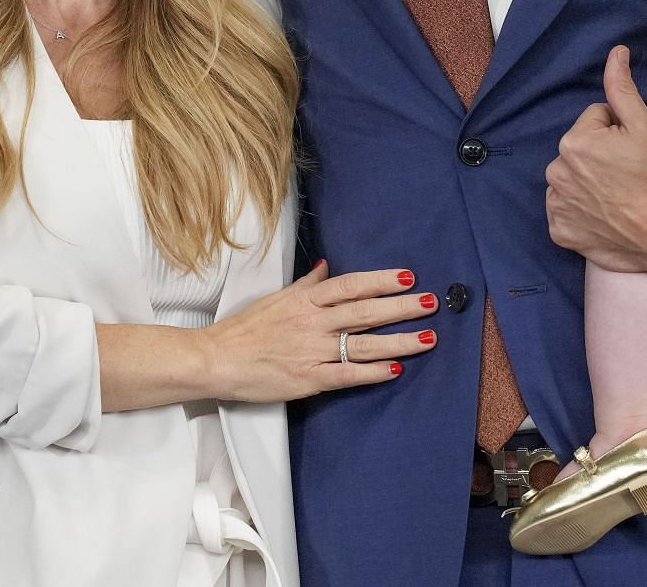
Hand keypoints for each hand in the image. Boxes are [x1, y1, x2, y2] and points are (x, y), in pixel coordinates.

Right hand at [202, 262, 437, 401]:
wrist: (216, 359)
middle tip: (431, 303)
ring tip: (427, 338)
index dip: (381, 280)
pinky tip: (394, 369)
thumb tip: (326, 267)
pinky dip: (371, 372)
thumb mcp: (277, 298)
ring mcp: (312, 351)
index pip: (351, 285)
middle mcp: (313, 323)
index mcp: (305, 300)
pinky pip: (346, 374)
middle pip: (365, 312)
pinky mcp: (308, 379)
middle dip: (402, 307)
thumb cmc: (245, 329)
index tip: (407, 277)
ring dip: (398, 341)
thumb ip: (306, 285)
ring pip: (363, 344)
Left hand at [546, 45, 646, 276]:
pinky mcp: (560, 231)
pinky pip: (566, 211)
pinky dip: (580, 212)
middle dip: (598, 156)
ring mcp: (556, 205)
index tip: (632, 151)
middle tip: (627, 174)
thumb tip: (615, 53)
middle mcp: (556, 171)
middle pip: (579, 150)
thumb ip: (622, 88)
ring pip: (571, 179)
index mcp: (574, 141)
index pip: (595, 120)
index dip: (617, 132)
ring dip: (587, 182)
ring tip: (617, 196)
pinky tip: (603, 216)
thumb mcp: (646, 127)